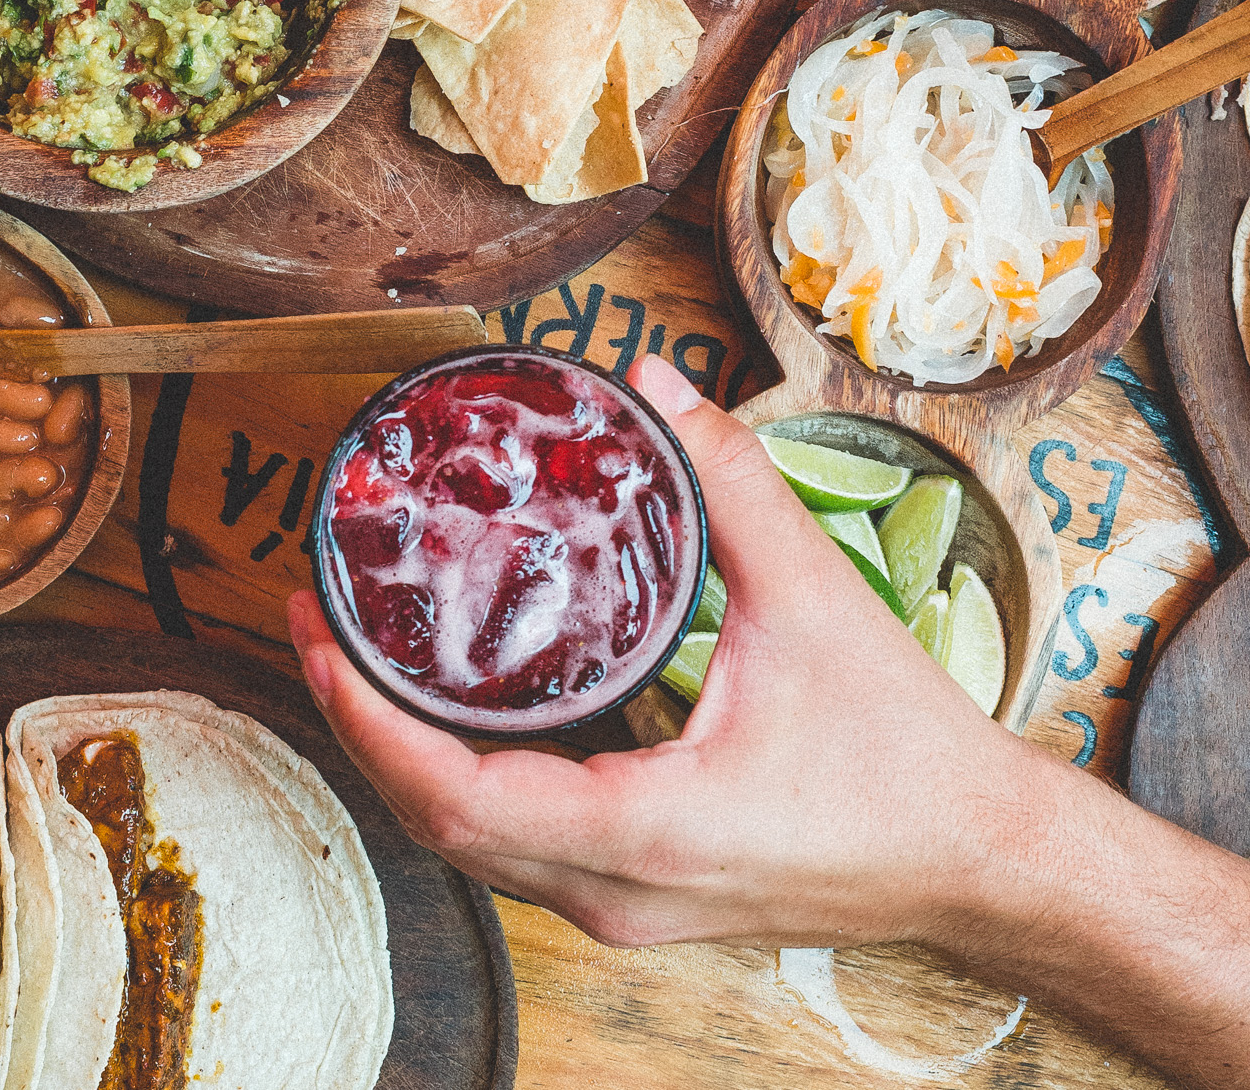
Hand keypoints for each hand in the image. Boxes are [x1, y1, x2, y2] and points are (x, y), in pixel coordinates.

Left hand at [288, 354, 1017, 948]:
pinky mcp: (639, 899)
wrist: (981, 861)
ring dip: (400, 758)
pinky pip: (514, 850)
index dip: (372, 723)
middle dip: (358, 728)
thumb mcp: (814, 597)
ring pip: (472, 849)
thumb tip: (653, 380)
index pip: (461, 798)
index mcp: (649, 830)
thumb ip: (729, 478)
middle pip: (440, 828)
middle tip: (310, 622)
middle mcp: (618, 892)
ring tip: (352, 656)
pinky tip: (443, 709)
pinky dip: (457, 781)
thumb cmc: (906, 755)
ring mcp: (625, 909)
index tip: (321, 641)